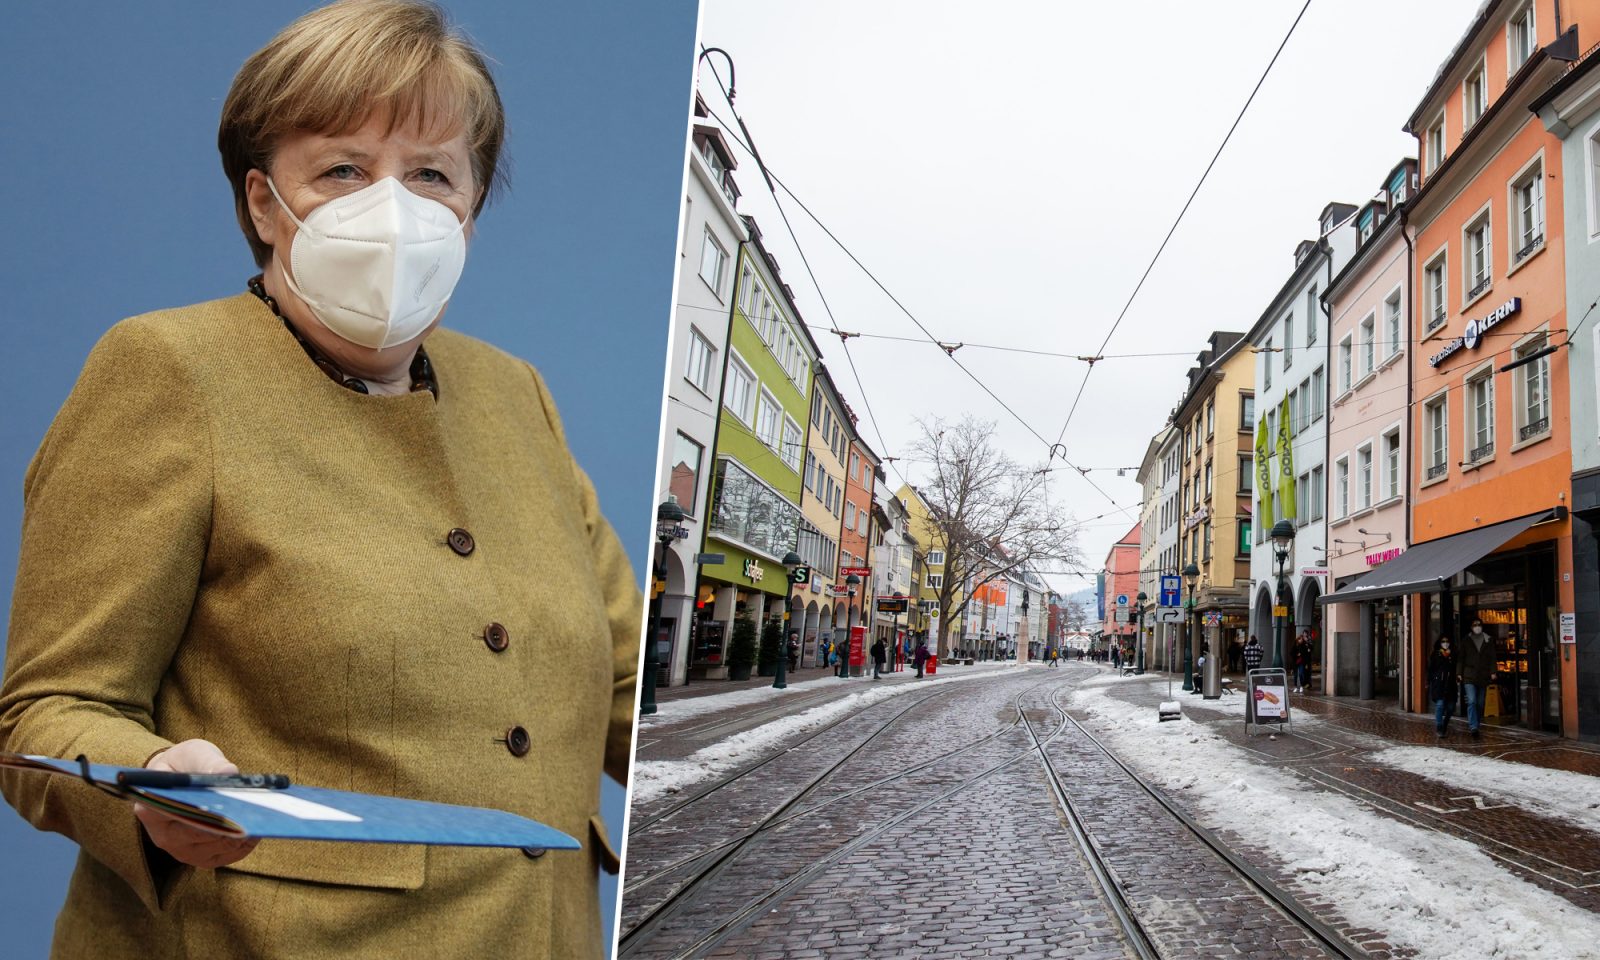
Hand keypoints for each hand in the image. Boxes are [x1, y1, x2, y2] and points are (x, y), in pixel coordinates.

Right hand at [133, 739, 260, 868]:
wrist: (178, 781)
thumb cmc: (184, 765)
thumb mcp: (194, 754)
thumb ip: (209, 763)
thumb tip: (229, 772)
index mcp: (151, 807)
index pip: (174, 814)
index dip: (202, 810)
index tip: (226, 804)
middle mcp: (162, 836)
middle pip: (200, 833)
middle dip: (228, 822)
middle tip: (255, 811)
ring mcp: (181, 851)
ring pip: (217, 847)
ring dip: (240, 834)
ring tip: (261, 816)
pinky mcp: (200, 858)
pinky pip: (226, 856)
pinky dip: (244, 844)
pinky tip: (257, 829)